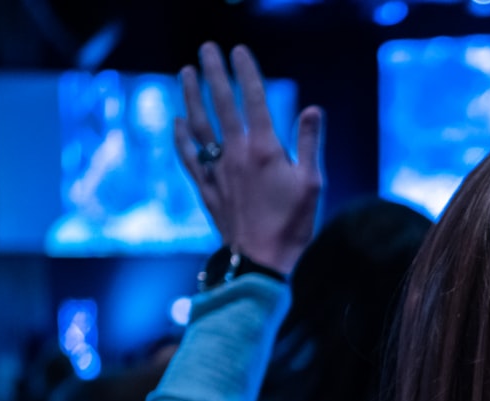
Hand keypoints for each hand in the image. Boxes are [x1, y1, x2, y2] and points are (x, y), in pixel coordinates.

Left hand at [174, 42, 323, 274]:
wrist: (262, 262)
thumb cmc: (293, 225)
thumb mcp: (313, 183)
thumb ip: (310, 143)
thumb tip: (312, 109)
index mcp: (265, 149)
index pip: (254, 99)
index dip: (246, 72)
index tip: (238, 51)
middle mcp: (237, 154)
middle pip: (221, 104)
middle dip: (213, 73)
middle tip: (206, 48)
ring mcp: (219, 171)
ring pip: (199, 125)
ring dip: (190, 96)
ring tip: (185, 73)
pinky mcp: (209, 189)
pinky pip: (189, 157)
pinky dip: (181, 137)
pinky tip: (177, 122)